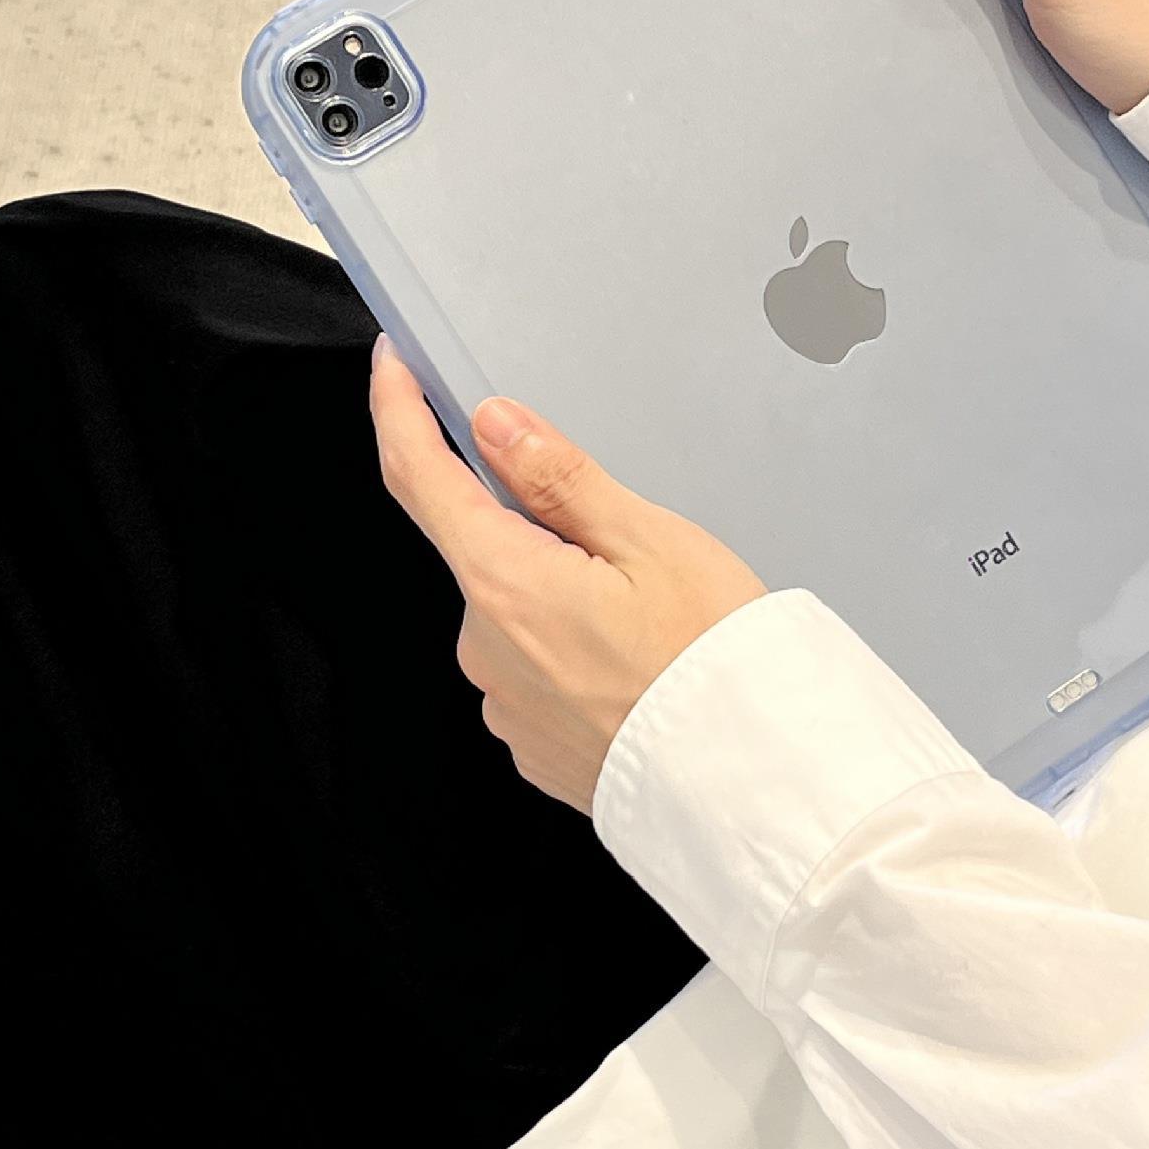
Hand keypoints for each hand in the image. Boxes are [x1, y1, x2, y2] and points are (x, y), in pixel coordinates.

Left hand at [368, 338, 766, 812]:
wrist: (757, 783)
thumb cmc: (715, 661)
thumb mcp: (650, 539)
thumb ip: (559, 479)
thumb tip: (494, 425)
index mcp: (505, 583)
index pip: (419, 477)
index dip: (396, 411)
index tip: (391, 365)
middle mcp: (485, 649)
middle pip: (485, 548)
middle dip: (539, 530)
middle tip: (631, 546)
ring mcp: (505, 705)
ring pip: (516, 613)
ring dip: (562, 597)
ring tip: (653, 621)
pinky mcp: (532, 747)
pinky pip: (536, 672)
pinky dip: (575, 653)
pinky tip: (637, 664)